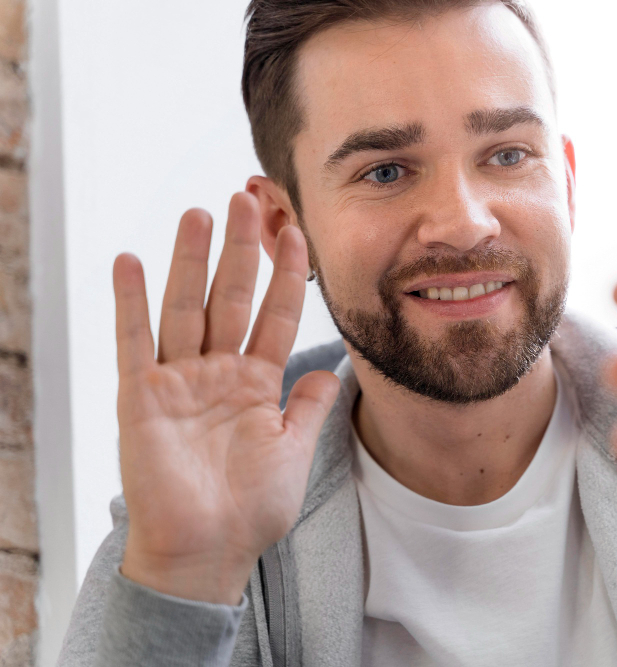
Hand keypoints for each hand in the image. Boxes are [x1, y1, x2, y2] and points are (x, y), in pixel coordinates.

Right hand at [114, 193, 338, 604]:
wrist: (209, 551)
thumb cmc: (253, 509)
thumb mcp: (293, 450)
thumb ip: (308, 407)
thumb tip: (332, 373)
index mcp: (257, 383)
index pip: (276, 316)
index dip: (288, 276)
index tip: (299, 234)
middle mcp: (218, 373)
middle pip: (230, 299)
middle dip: (240, 251)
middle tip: (246, 201)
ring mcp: (178, 381)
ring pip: (186, 308)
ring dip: (191, 261)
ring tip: (199, 213)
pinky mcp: (141, 398)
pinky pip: (134, 343)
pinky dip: (130, 304)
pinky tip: (131, 262)